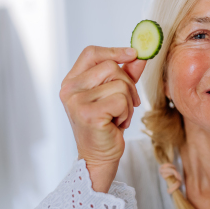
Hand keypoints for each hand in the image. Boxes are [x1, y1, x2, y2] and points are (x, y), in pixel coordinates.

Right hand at [60, 46, 146, 192]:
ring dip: (127, 104)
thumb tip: (139, 56)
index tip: (133, 54)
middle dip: (127, 86)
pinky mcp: (88, 114)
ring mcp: (77, 101)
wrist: (98, 158)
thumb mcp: (114, 95)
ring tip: (117, 118)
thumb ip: (125, 74)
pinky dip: (126, 113)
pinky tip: (116, 125)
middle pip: (111, 67)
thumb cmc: (105, 127)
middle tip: (124, 105)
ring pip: (120, 85)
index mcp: (71, 81)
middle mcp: (70, 89)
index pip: (91, 53)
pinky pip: (121, 100)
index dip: (114, 50)